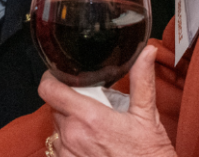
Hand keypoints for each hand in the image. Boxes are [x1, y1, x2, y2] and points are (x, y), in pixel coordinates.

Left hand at [39, 46, 176, 156]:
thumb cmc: (149, 154)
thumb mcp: (147, 116)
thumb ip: (142, 80)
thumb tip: (147, 52)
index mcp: (88, 117)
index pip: (49, 90)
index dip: (51, 78)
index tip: (60, 75)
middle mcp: (72, 136)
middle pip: (56, 107)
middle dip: (69, 103)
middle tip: (92, 106)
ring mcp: (68, 154)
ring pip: (57, 129)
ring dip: (70, 125)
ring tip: (95, 129)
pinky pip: (60, 148)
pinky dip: (71, 144)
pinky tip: (93, 146)